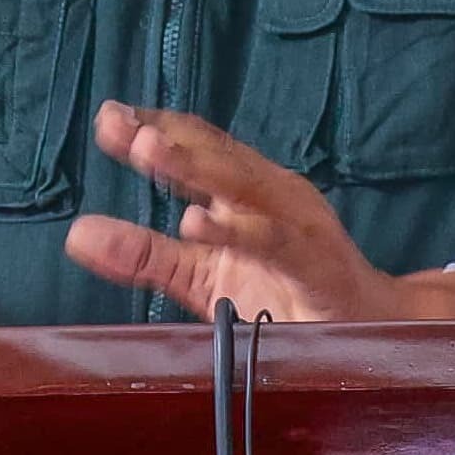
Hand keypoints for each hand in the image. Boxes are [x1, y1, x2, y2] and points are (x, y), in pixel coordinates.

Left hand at [63, 102, 454, 321]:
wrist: (378, 335)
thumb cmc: (287, 300)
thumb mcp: (203, 276)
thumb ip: (144, 254)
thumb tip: (76, 233)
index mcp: (250, 193)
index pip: (200, 148)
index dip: (156, 129)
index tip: (107, 118)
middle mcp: (276, 197)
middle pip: (218, 158)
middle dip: (170, 139)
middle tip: (120, 126)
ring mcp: (300, 228)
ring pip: (246, 189)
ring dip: (197, 167)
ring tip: (148, 152)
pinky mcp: (318, 268)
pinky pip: (276, 244)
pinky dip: (238, 230)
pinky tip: (196, 222)